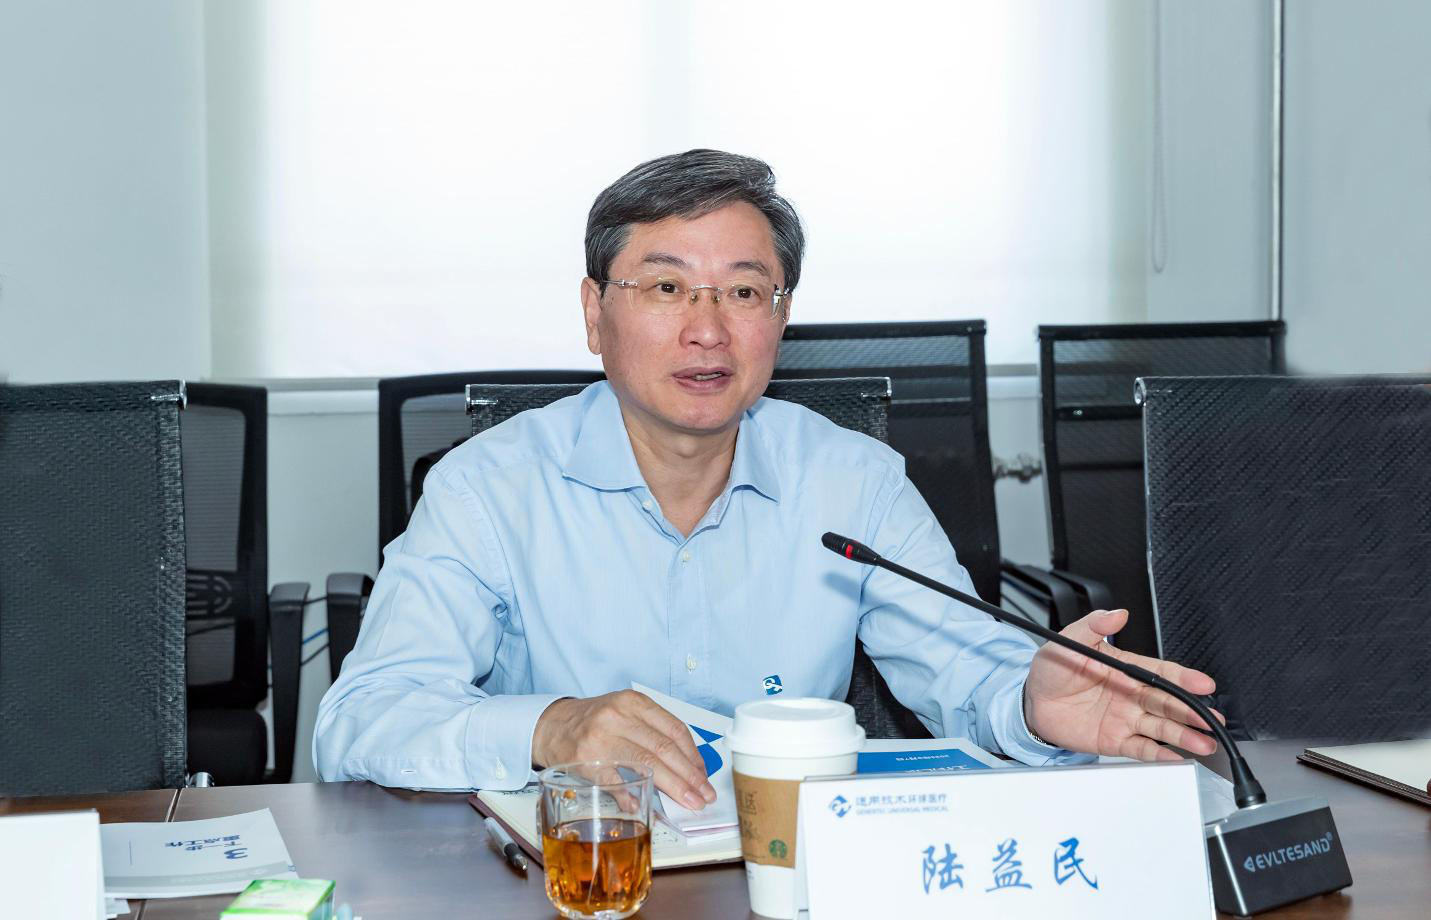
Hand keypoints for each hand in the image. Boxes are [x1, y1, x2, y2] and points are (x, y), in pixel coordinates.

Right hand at [532, 690, 716, 810]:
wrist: (551, 726)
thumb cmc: (595, 722)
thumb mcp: (625, 712)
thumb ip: (653, 731)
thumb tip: (687, 765)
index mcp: (634, 702)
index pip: (675, 729)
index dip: (693, 756)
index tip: (703, 776)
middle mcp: (619, 716)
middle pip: (665, 749)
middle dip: (690, 776)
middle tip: (704, 795)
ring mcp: (602, 738)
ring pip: (648, 764)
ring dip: (673, 787)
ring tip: (689, 801)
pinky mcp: (586, 760)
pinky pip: (617, 782)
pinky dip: (633, 795)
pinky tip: (644, 805)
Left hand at [1023, 609, 1224, 761]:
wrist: (1031, 701)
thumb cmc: (1052, 669)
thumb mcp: (1068, 641)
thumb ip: (1092, 626)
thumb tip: (1116, 614)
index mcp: (1125, 669)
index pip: (1161, 672)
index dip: (1184, 678)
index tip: (1203, 683)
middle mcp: (1131, 695)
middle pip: (1168, 703)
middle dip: (1192, 711)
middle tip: (1211, 718)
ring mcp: (1125, 719)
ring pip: (1161, 727)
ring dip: (1184, 735)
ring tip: (1204, 742)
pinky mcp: (1115, 741)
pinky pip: (1141, 748)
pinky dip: (1158, 754)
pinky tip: (1175, 756)